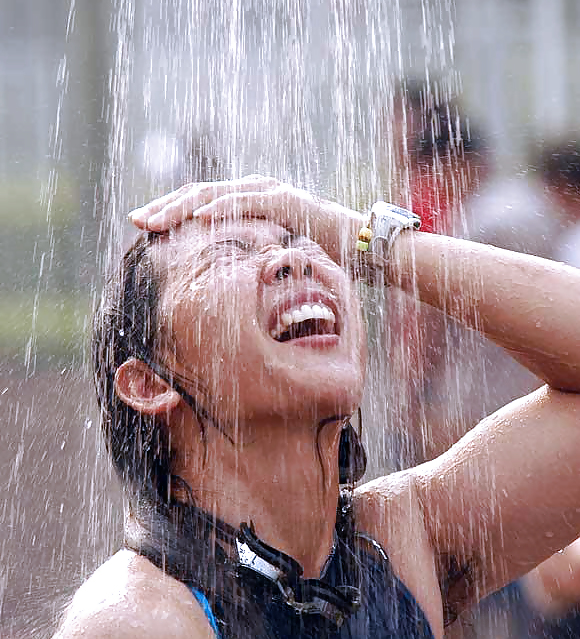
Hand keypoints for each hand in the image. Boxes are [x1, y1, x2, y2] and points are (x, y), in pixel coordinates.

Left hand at [129, 175, 364, 266]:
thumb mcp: (274, 259)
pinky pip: (246, 202)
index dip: (169, 212)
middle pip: (198, 194)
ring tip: (154, 219)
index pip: (200, 203)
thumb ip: (249, 259)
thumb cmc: (320, 258)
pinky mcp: (285, 199)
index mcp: (248, 202)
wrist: (364, 250)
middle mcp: (254, 190)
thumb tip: (224, 282)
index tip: (141, 226)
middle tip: (135, 219)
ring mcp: (269, 191)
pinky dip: (221, 208)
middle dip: (164, 206)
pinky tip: (198, 219)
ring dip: (181, 206)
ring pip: (214, 194)